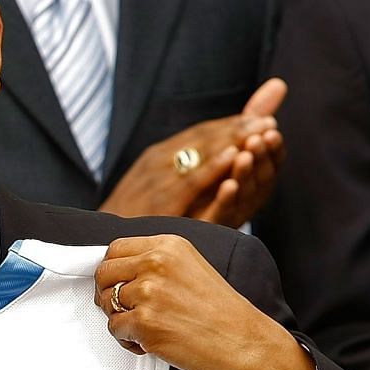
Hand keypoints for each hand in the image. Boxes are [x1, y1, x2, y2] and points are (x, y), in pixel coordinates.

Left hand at [94, 234, 314, 369]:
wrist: (248, 345)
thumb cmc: (223, 314)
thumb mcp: (192, 268)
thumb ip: (157, 263)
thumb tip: (119, 270)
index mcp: (168, 246)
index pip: (116, 249)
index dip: (113, 271)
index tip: (119, 285)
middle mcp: (156, 263)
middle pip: (104, 273)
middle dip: (107, 294)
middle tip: (127, 310)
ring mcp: (149, 292)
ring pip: (106, 303)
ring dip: (121, 319)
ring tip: (148, 328)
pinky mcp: (145, 322)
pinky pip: (114, 329)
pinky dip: (128, 340)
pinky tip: (150, 342)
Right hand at [100, 78, 285, 226]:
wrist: (101, 250)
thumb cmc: (135, 223)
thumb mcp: (161, 191)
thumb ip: (193, 168)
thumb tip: (224, 150)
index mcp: (157, 157)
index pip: (200, 134)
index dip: (232, 124)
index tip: (263, 118)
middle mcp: (156, 162)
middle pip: (202, 138)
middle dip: (238, 128)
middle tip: (268, 121)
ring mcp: (155, 181)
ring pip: (199, 154)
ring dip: (231, 140)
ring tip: (260, 133)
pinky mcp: (158, 203)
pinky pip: (190, 182)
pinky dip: (212, 168)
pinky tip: (234, 157)